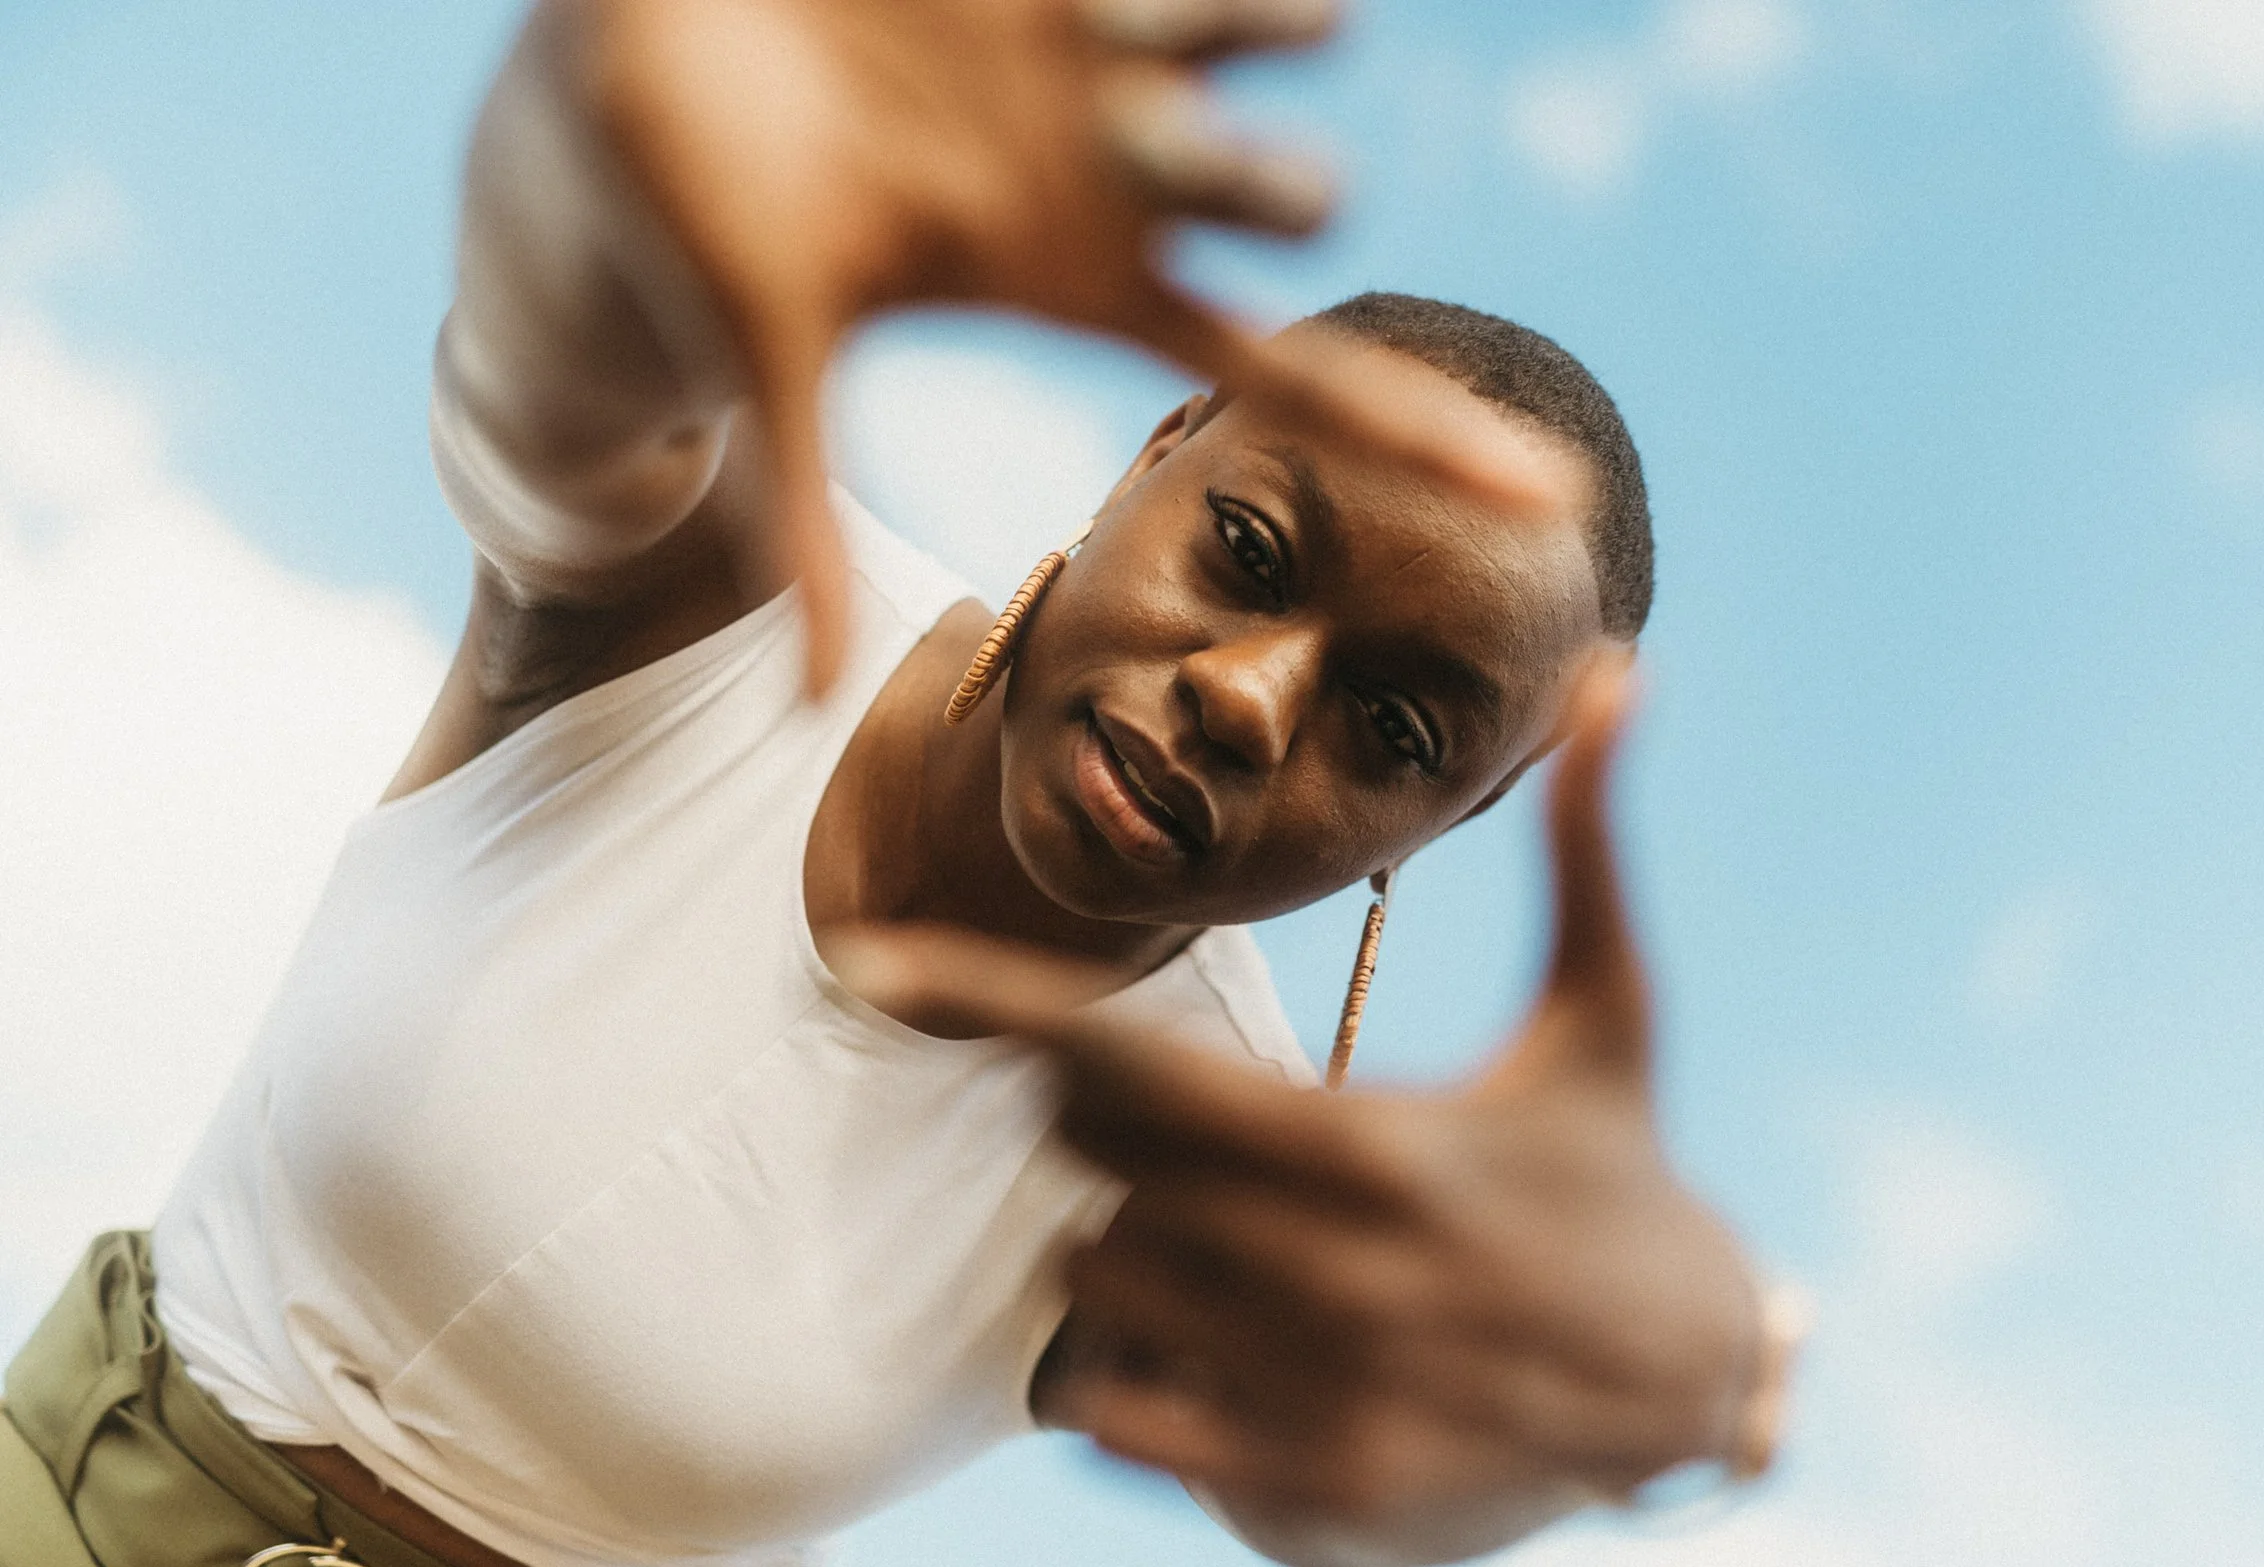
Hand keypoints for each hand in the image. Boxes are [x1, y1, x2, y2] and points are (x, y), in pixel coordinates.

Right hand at [577, 0, 1558, 691]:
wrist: (618, 85)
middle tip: (1228, 174)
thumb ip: (801, 518)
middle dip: (1275, 189)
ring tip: (1262, 21)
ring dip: (1270, 23)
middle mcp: (1106, 173)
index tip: (1555, 499)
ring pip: (1249, 37)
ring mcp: (1088, 58)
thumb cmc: (693, 230)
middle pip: (1268, 197)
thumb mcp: (765, 356)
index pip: (1282, 379)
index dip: (1420, 441)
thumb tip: (804, 709)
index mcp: (1070, 281)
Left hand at [839, 662, 1793, 1566]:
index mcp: (1383, 1154)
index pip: (1134, 1066)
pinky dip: (1130, 1367)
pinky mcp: (1297, 1502)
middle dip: (1112, 1132)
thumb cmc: (1622, 1172)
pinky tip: (1228, 1341)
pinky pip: (1112, 1419)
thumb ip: (1592, 846)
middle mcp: (1330, 1286)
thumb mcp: (1613, 1011)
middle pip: (1089, 1173)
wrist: (1696, 1395)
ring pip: (1089, 1287)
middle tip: (1202, 1127)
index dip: (998, 1001)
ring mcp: (1307, 1406)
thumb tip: (1628, 665)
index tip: (877, 956)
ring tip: (1238, 1239)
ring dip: (1122, 1245)